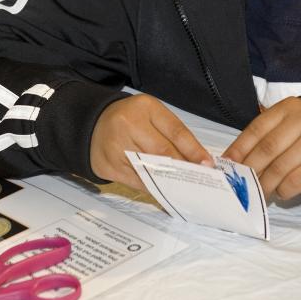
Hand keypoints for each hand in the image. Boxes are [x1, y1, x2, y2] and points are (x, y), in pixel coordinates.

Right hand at [90, 95, 211, 190]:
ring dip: (170, 182)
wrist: (92, 124)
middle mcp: (128, 124)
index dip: (194, 150)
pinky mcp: (109, 166)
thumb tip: (197, 160)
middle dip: (184, 168)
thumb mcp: (151, 116)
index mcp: (145, 107)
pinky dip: (154, 189)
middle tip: (199, 180)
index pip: (176, 131)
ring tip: (185, 188)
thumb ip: (173, 134)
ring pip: (151, 170)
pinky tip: (165, 192)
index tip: (207, 164)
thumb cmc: (128, 119)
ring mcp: (116, 146)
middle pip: (163, 152)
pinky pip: (138, 182)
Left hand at [223, 97, 300, 200]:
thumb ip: (260, 138)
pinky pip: (296, 181)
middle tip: (239, 182)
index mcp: (286, 109)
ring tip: (255, 192)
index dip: (239, 148)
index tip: (226, 163)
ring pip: (281, 167)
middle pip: (268, 148)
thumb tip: (233, 161)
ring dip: (264, 183)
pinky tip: (277, 191)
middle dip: (250, 168)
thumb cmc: (299, 131)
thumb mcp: (281, 123)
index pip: (257, 129)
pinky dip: (282, 189)